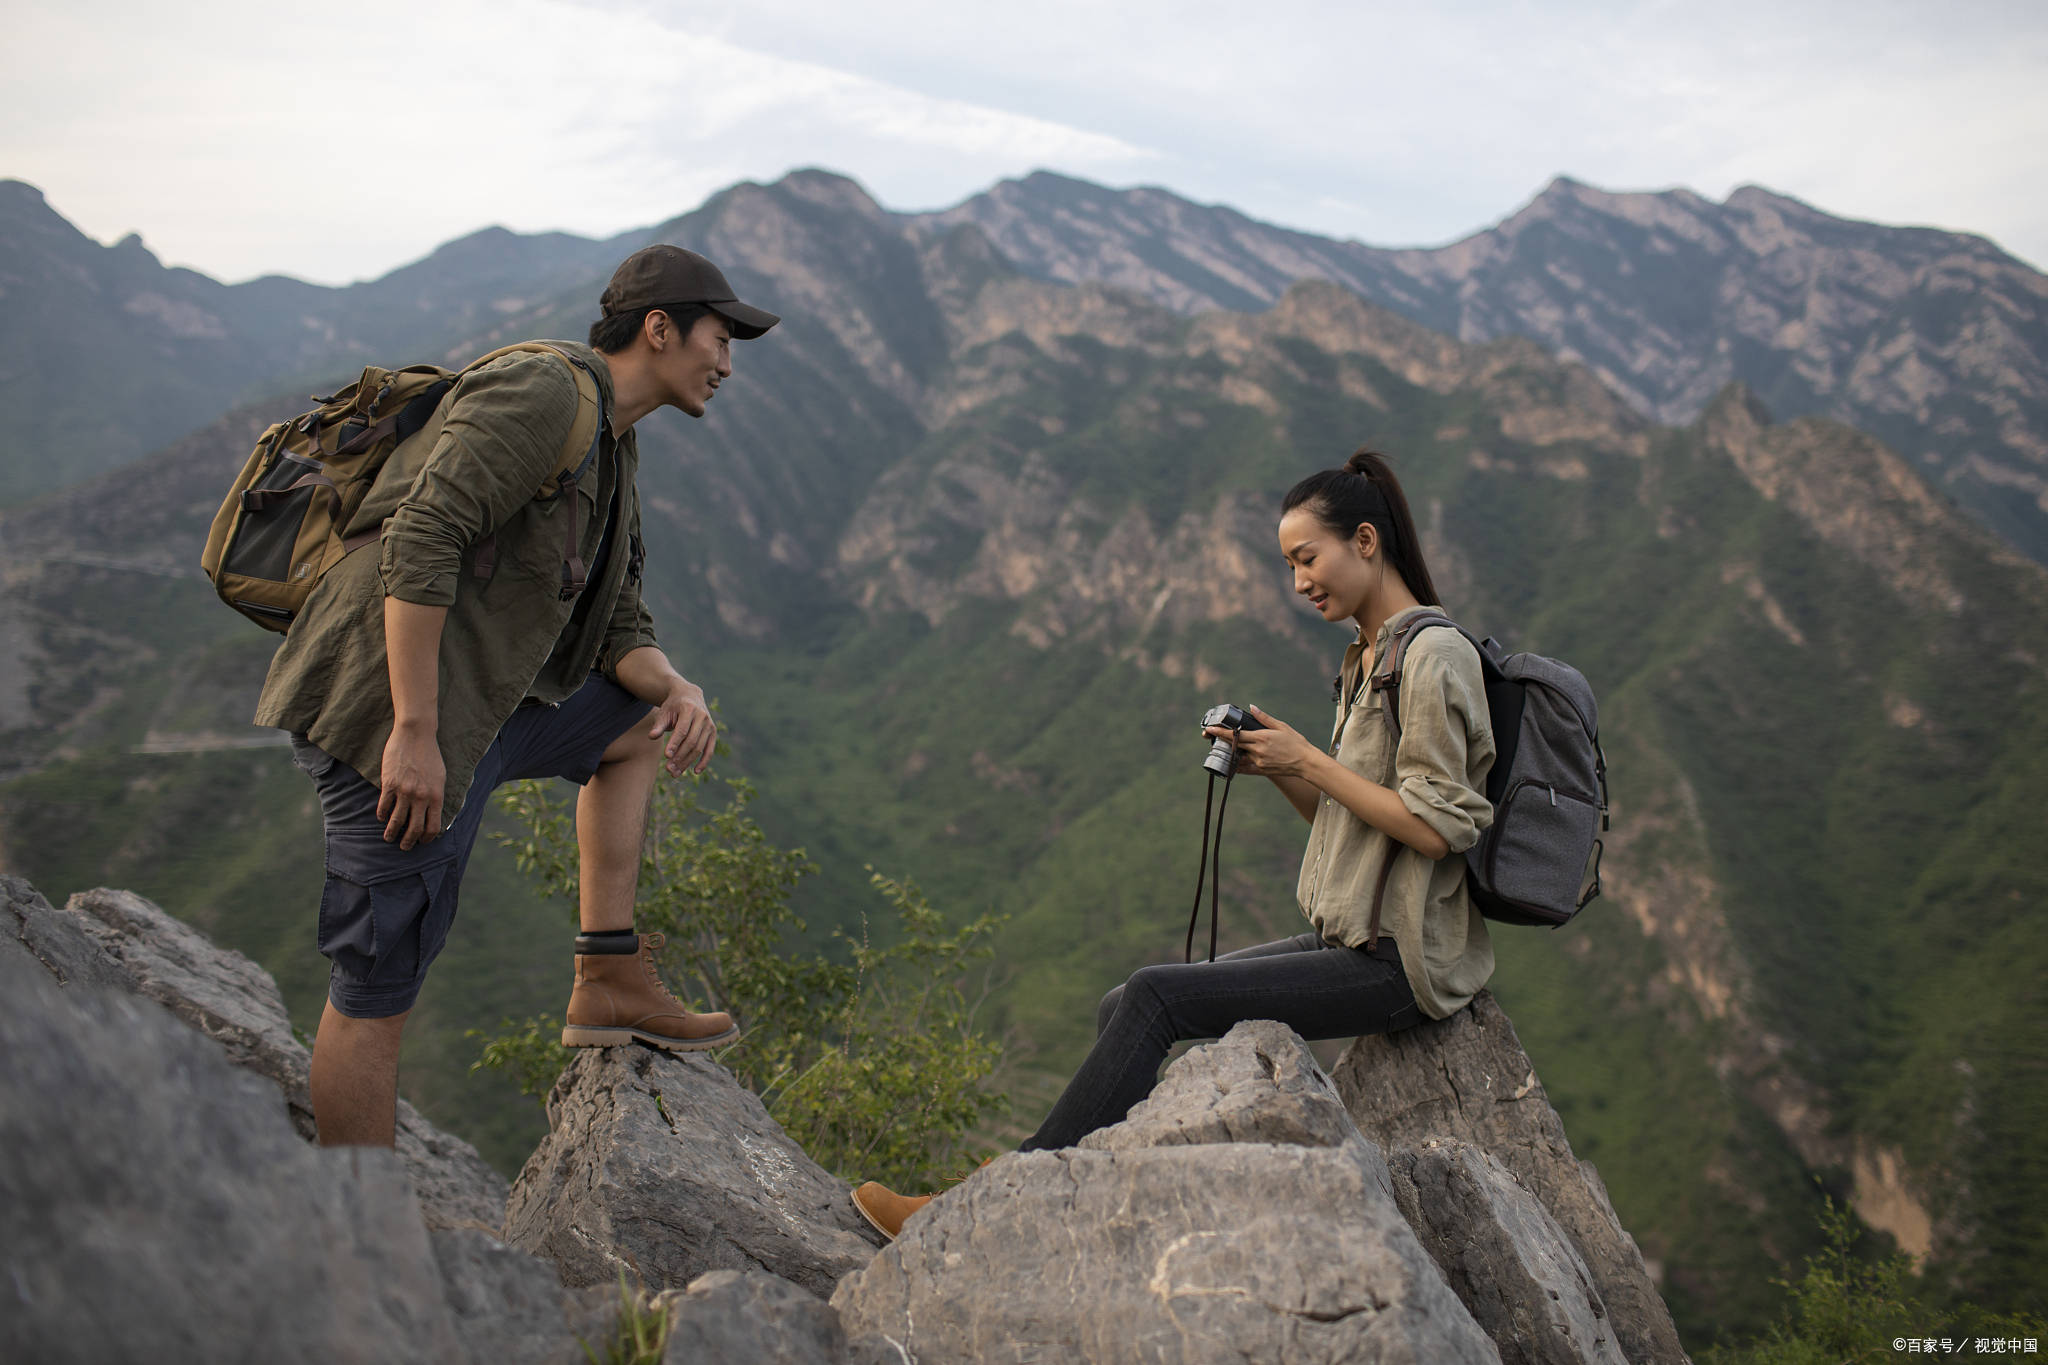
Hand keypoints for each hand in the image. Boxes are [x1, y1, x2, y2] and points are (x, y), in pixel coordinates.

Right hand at [378, 722, 444, 848]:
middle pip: (414, 828)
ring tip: (388, 838)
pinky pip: (384, 806)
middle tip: (404, 847)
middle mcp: (421, 797)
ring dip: (392, 833)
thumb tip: (434, 812)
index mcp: (436, 796)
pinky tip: (381, 818)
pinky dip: (382, 815)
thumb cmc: (430, 755)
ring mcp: (404, 791)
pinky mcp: (389, 784)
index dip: (427, 838)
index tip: (422, 842)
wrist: (416, 734)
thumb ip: (436, 795)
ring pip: (396, 821)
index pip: (433, 826)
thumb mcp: (440, 777)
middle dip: (409, 841)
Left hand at [648, 681, 714, 776]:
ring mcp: (709, 725)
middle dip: (680, 757)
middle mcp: (702, 716)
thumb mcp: (664, 712)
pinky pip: (709, 750)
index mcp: (689, 709)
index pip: (682, 730)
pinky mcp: (713, 732)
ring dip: (687, 762)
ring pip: (699, 748)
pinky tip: (695, 772)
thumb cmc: (672, 706)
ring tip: (675, 773)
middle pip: (691, 741)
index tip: (666, 756)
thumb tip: (652, 736)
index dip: (674, 744)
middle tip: (668, 769)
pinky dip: (704, 762)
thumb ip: (658, 725)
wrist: (689, 696)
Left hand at [1203, 705, 1318, 779]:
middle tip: (1213, 736)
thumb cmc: (1296, 742)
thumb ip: (1264, 718)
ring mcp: (1259, 762)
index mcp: (1261, 738)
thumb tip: (1252, 708)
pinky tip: (1234, 761)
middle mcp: (1257, 751)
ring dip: (1231, 752)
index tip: (1210, 729)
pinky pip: (1245, 769)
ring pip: (1239, 756)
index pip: (1236, 734)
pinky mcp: (1261, 771)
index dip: (1221, 732)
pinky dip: (1238, 765)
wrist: (1306, 762)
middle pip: (1234, 744)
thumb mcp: (1281, 726)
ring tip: (1226, 746)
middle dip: (1223, 740)